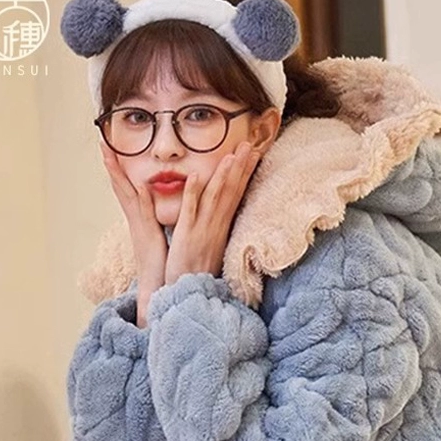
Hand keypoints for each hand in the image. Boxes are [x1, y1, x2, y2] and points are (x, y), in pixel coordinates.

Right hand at [100, 141, 167, 326]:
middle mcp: (136, 219)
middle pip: (121, 186)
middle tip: (102, 143)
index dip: (118, 169)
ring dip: (119, 176)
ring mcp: (140, 227)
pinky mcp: (149, 236)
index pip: (126, 188)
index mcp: (139, 218)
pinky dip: (142, 200)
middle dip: (112, 165)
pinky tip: (141, 186)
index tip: (111, 150)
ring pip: (128, 195)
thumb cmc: (162, 263)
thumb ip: (154, 219)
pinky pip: (145, 215)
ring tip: (110, 155)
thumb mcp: (157, 235)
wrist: (159, 287)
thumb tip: (154, 205)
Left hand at [164, 142, 260, 285]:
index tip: (253, 155)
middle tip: (250, 145)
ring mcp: (203, 230)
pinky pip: (191, 211)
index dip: (244, 174)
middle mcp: (216, 226)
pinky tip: (197, 175)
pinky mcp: (187, 236)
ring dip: (224, 175)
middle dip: (241, 168)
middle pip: (231, 192)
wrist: (190, 295)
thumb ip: (215, 230)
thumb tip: (222, 217)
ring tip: (233, 154)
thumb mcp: (210, 248)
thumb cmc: (198, 273)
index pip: (236, 195)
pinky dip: (194, 193)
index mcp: (221, 227)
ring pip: (215, 197)